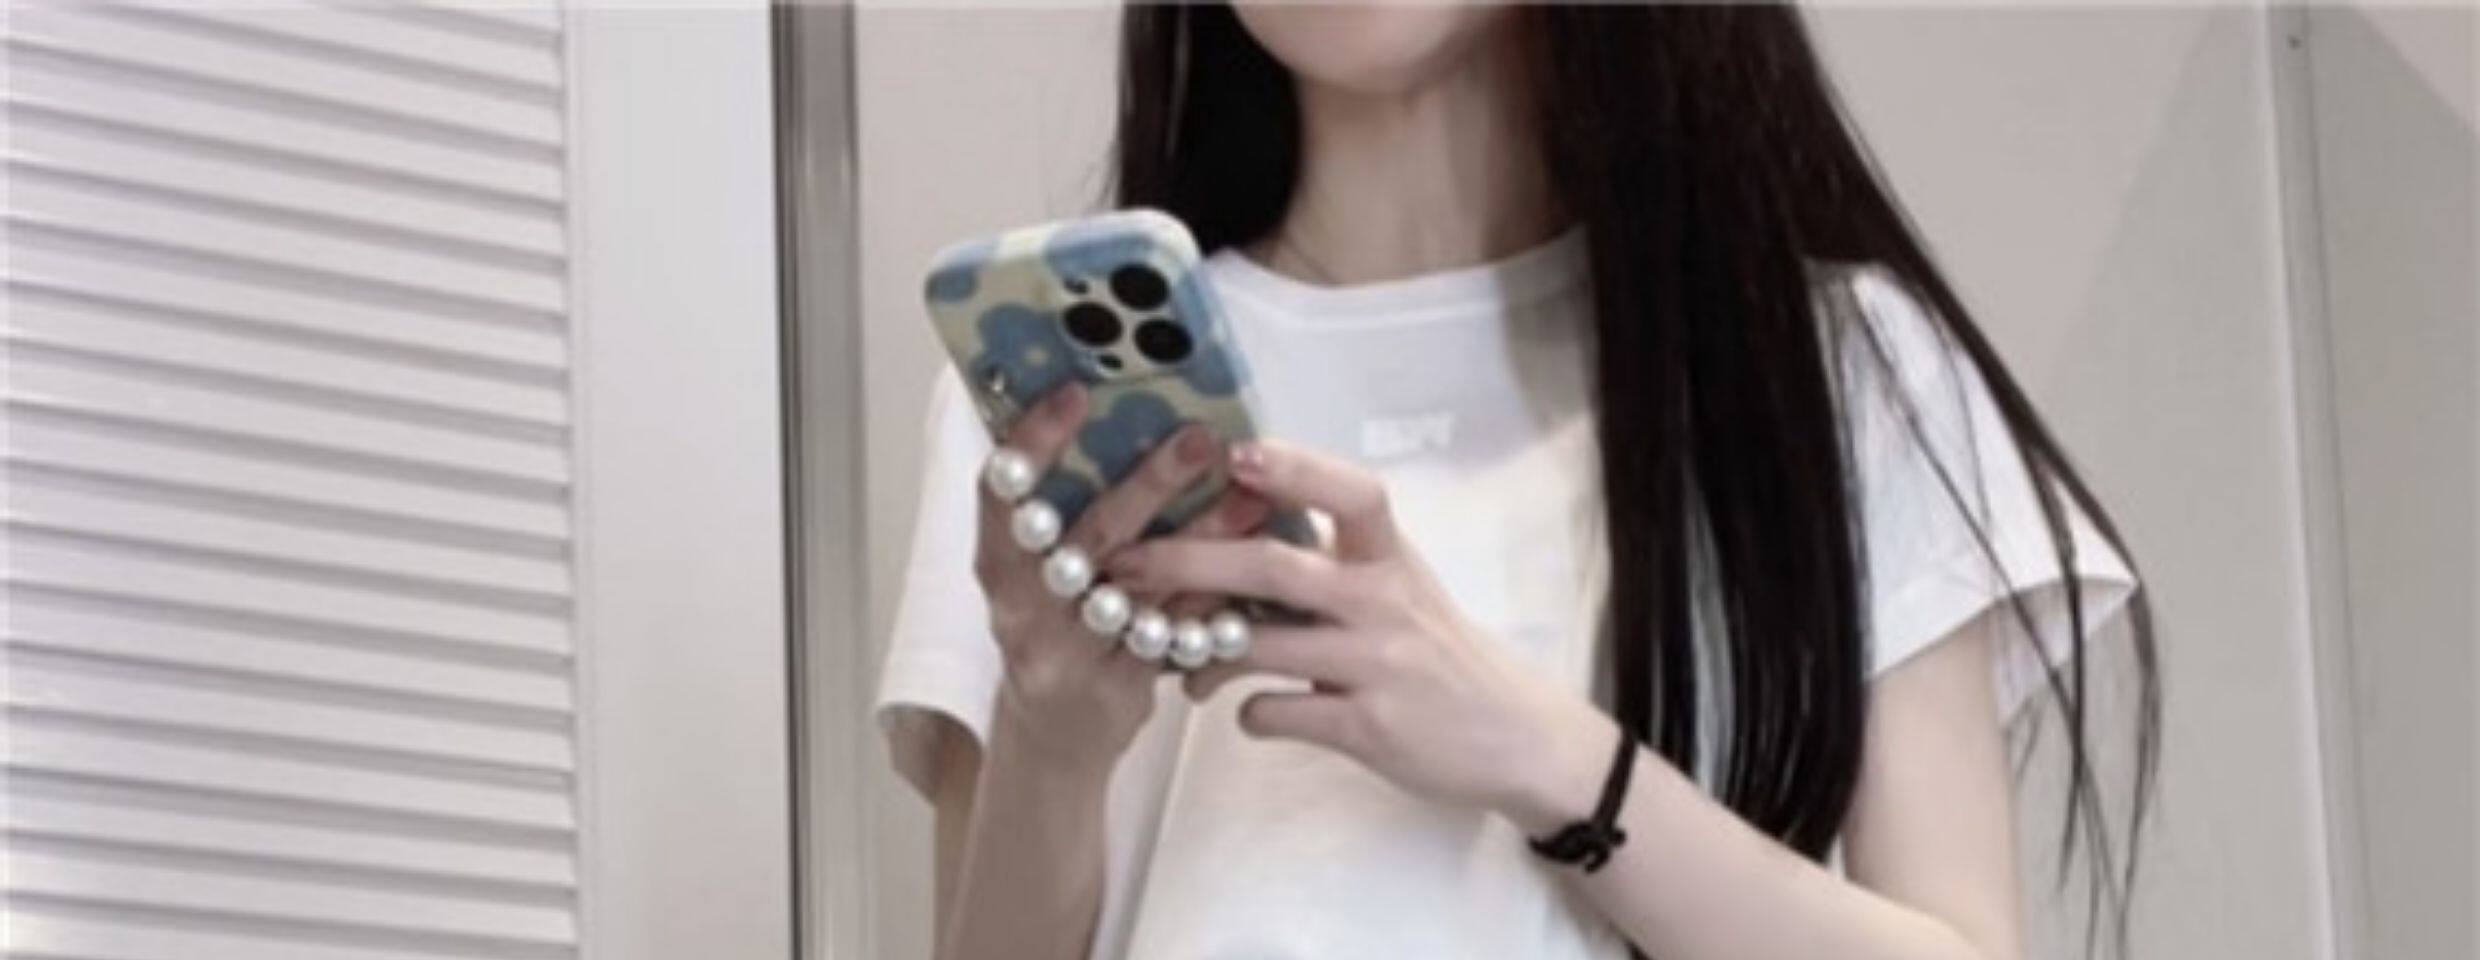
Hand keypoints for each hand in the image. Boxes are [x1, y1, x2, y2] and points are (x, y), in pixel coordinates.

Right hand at [972, 384, 1269, 778]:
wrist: (1052, 739)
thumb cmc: (1055, 629)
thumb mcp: (1038, 572)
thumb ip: (1071, 508)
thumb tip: (1133, 415)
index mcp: (998, 565)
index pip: (1002, 493)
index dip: (1034, 440)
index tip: (1075, 390)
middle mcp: (1025, 609)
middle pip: (1088, 538)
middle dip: (1147, 485)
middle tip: (1200, 438)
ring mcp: (1071, 654)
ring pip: (1145, 587)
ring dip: (1203, 539)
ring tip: (1251, 496)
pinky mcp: (1119, 688)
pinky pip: (1177, 634)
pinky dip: (1217, 597)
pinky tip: (1257, 566)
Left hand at [1105, 439, 1621, 832]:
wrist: (1511, 735)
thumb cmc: (1436, 650)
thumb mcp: (1398, 586)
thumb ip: (1334, 556)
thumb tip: (1239, 509)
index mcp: (1391, 557)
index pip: (1354, 493)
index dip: (1296, 469)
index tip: (1236, 452)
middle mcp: (1385, 602)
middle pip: (1276, 568)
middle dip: (1191, 562)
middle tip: (1125, 561)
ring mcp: (1376, 665)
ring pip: (1262, 646)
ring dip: (1200, 651)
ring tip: (1173, 658)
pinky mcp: (1368, 727)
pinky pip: (1279, 712)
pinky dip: (1247, 712)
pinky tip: (1242, 710)